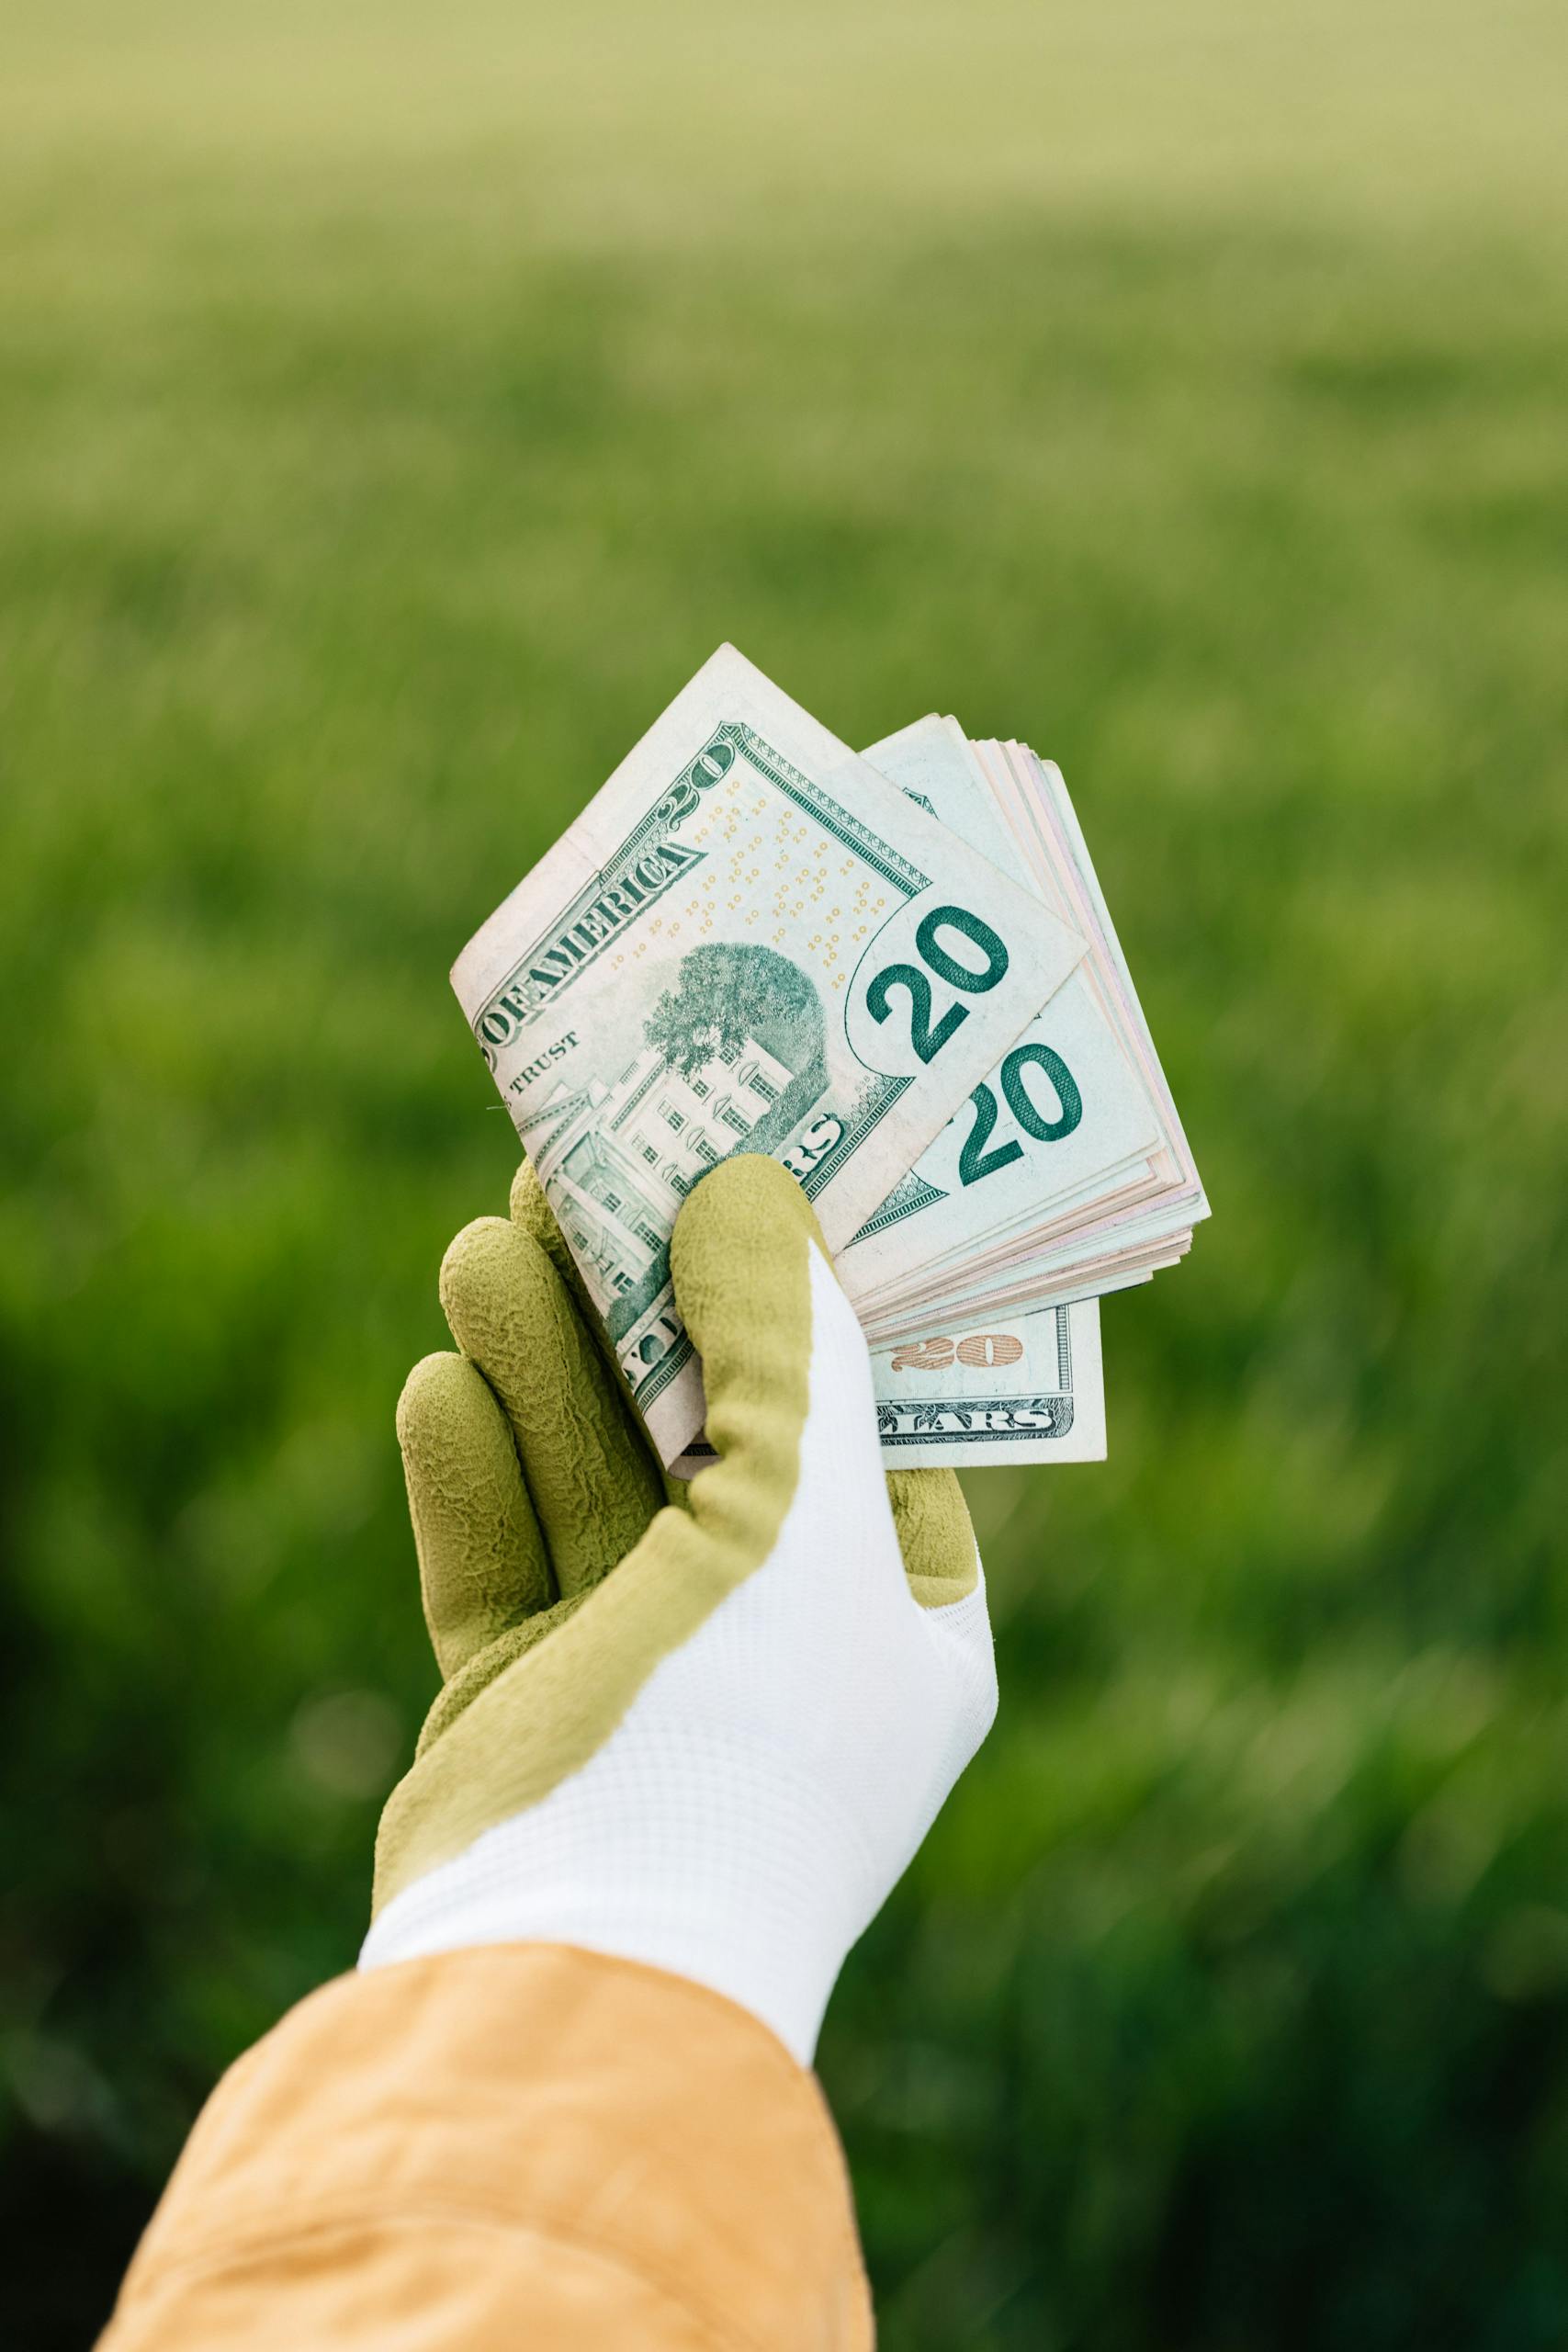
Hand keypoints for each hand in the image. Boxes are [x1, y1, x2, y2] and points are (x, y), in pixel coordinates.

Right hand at [363, 1153, 997, 2062]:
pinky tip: (441, 1384)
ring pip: (591, 1481)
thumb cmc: (733, 1736)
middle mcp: (783, 1644)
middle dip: (641, 1303)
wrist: (566, 1983)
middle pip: (706, 1428)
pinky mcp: (527, 1707)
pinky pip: (502, 1561)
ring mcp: (647, 1676)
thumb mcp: (802, 1512)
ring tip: (492, 1239)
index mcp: (899, 1617)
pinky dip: (476, 1474)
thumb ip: (787, 1340)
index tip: (750, 1164)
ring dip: (544, 1363)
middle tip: (580, 1167)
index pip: (863, 1417)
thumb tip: (750, 1191)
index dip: (806, 1290)